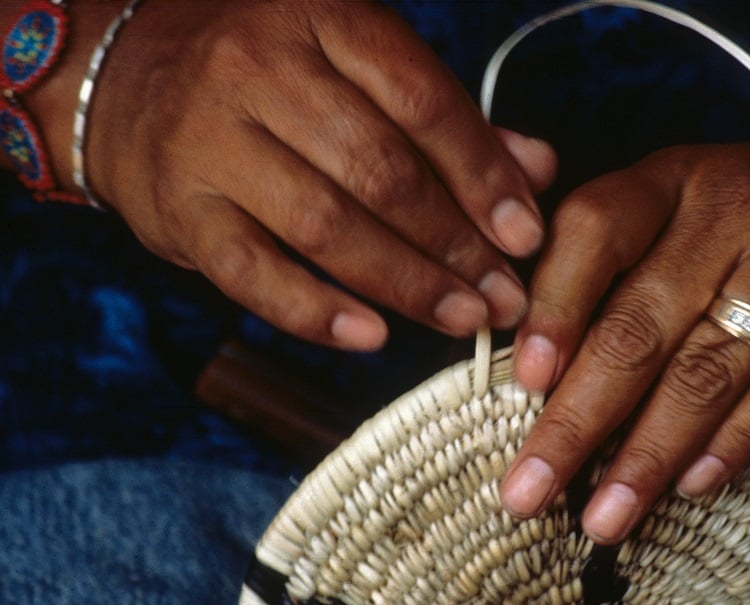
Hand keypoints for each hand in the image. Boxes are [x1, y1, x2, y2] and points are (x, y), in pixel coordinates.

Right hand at [80, 0, 556, 349]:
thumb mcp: (354, 66)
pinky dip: (315, 311)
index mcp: (323, 21)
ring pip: (326, 225)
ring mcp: (212, 142)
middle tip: (503, 296)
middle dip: (455, 244)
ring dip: (405, 283)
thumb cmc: (265, 75)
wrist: (123, 78)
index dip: (484, 176)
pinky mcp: (180, 208)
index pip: (424, 103)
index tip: (526, 235)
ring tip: (461, 318)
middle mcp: (262, 72)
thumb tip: (536, 169)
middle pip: (381, 170)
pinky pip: (254, 273)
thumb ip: (447, 117)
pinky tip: (372, 336)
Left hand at [500, 127, 749, 543]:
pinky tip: (691, 487)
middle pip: (640, 326)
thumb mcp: (682, 205)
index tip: (523, 382)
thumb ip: (611, 263)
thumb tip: (534, 371)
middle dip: (577, 421)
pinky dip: (733, 445)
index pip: (595, 229)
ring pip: (706, 373)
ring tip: (603, 519)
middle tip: (529, 490)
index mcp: (672, 178)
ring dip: (646, 457)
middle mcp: (734, 208)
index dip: (554, 308)